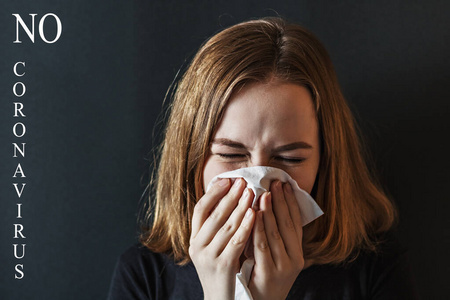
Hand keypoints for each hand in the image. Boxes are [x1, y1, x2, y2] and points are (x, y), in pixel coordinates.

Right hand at [189, 178, 255, 299]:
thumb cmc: (220, 269)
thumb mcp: (212, 246)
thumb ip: (216, 226)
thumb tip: (225, 195)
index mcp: (194, 238)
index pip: (200, 209)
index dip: (213, 193)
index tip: (227, 180)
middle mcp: (197, 246)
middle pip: (215, 215)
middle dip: (230, 196)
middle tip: (243, 181)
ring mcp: (209, 256)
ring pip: (227, 226)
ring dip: (240, 207)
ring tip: (252, 192)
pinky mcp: (223, 265)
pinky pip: (236, 241)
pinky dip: (246, 226)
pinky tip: (255, 214)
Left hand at [249, 181, 303, 299]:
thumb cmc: (262, 277)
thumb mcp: (274, 256)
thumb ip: (274, 236)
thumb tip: (266, 207)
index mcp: (297, 253)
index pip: (296, 222)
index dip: (290, 203)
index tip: (284, 185)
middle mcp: (294, 259)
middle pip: (288, 225)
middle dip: (281, 202)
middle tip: (274, 183)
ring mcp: (283, 267)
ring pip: (276, 234)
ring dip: (270, 212)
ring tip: (264, 194)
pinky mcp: (269, 273)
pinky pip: (262, 247)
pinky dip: (258, 229)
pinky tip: (253, 215)